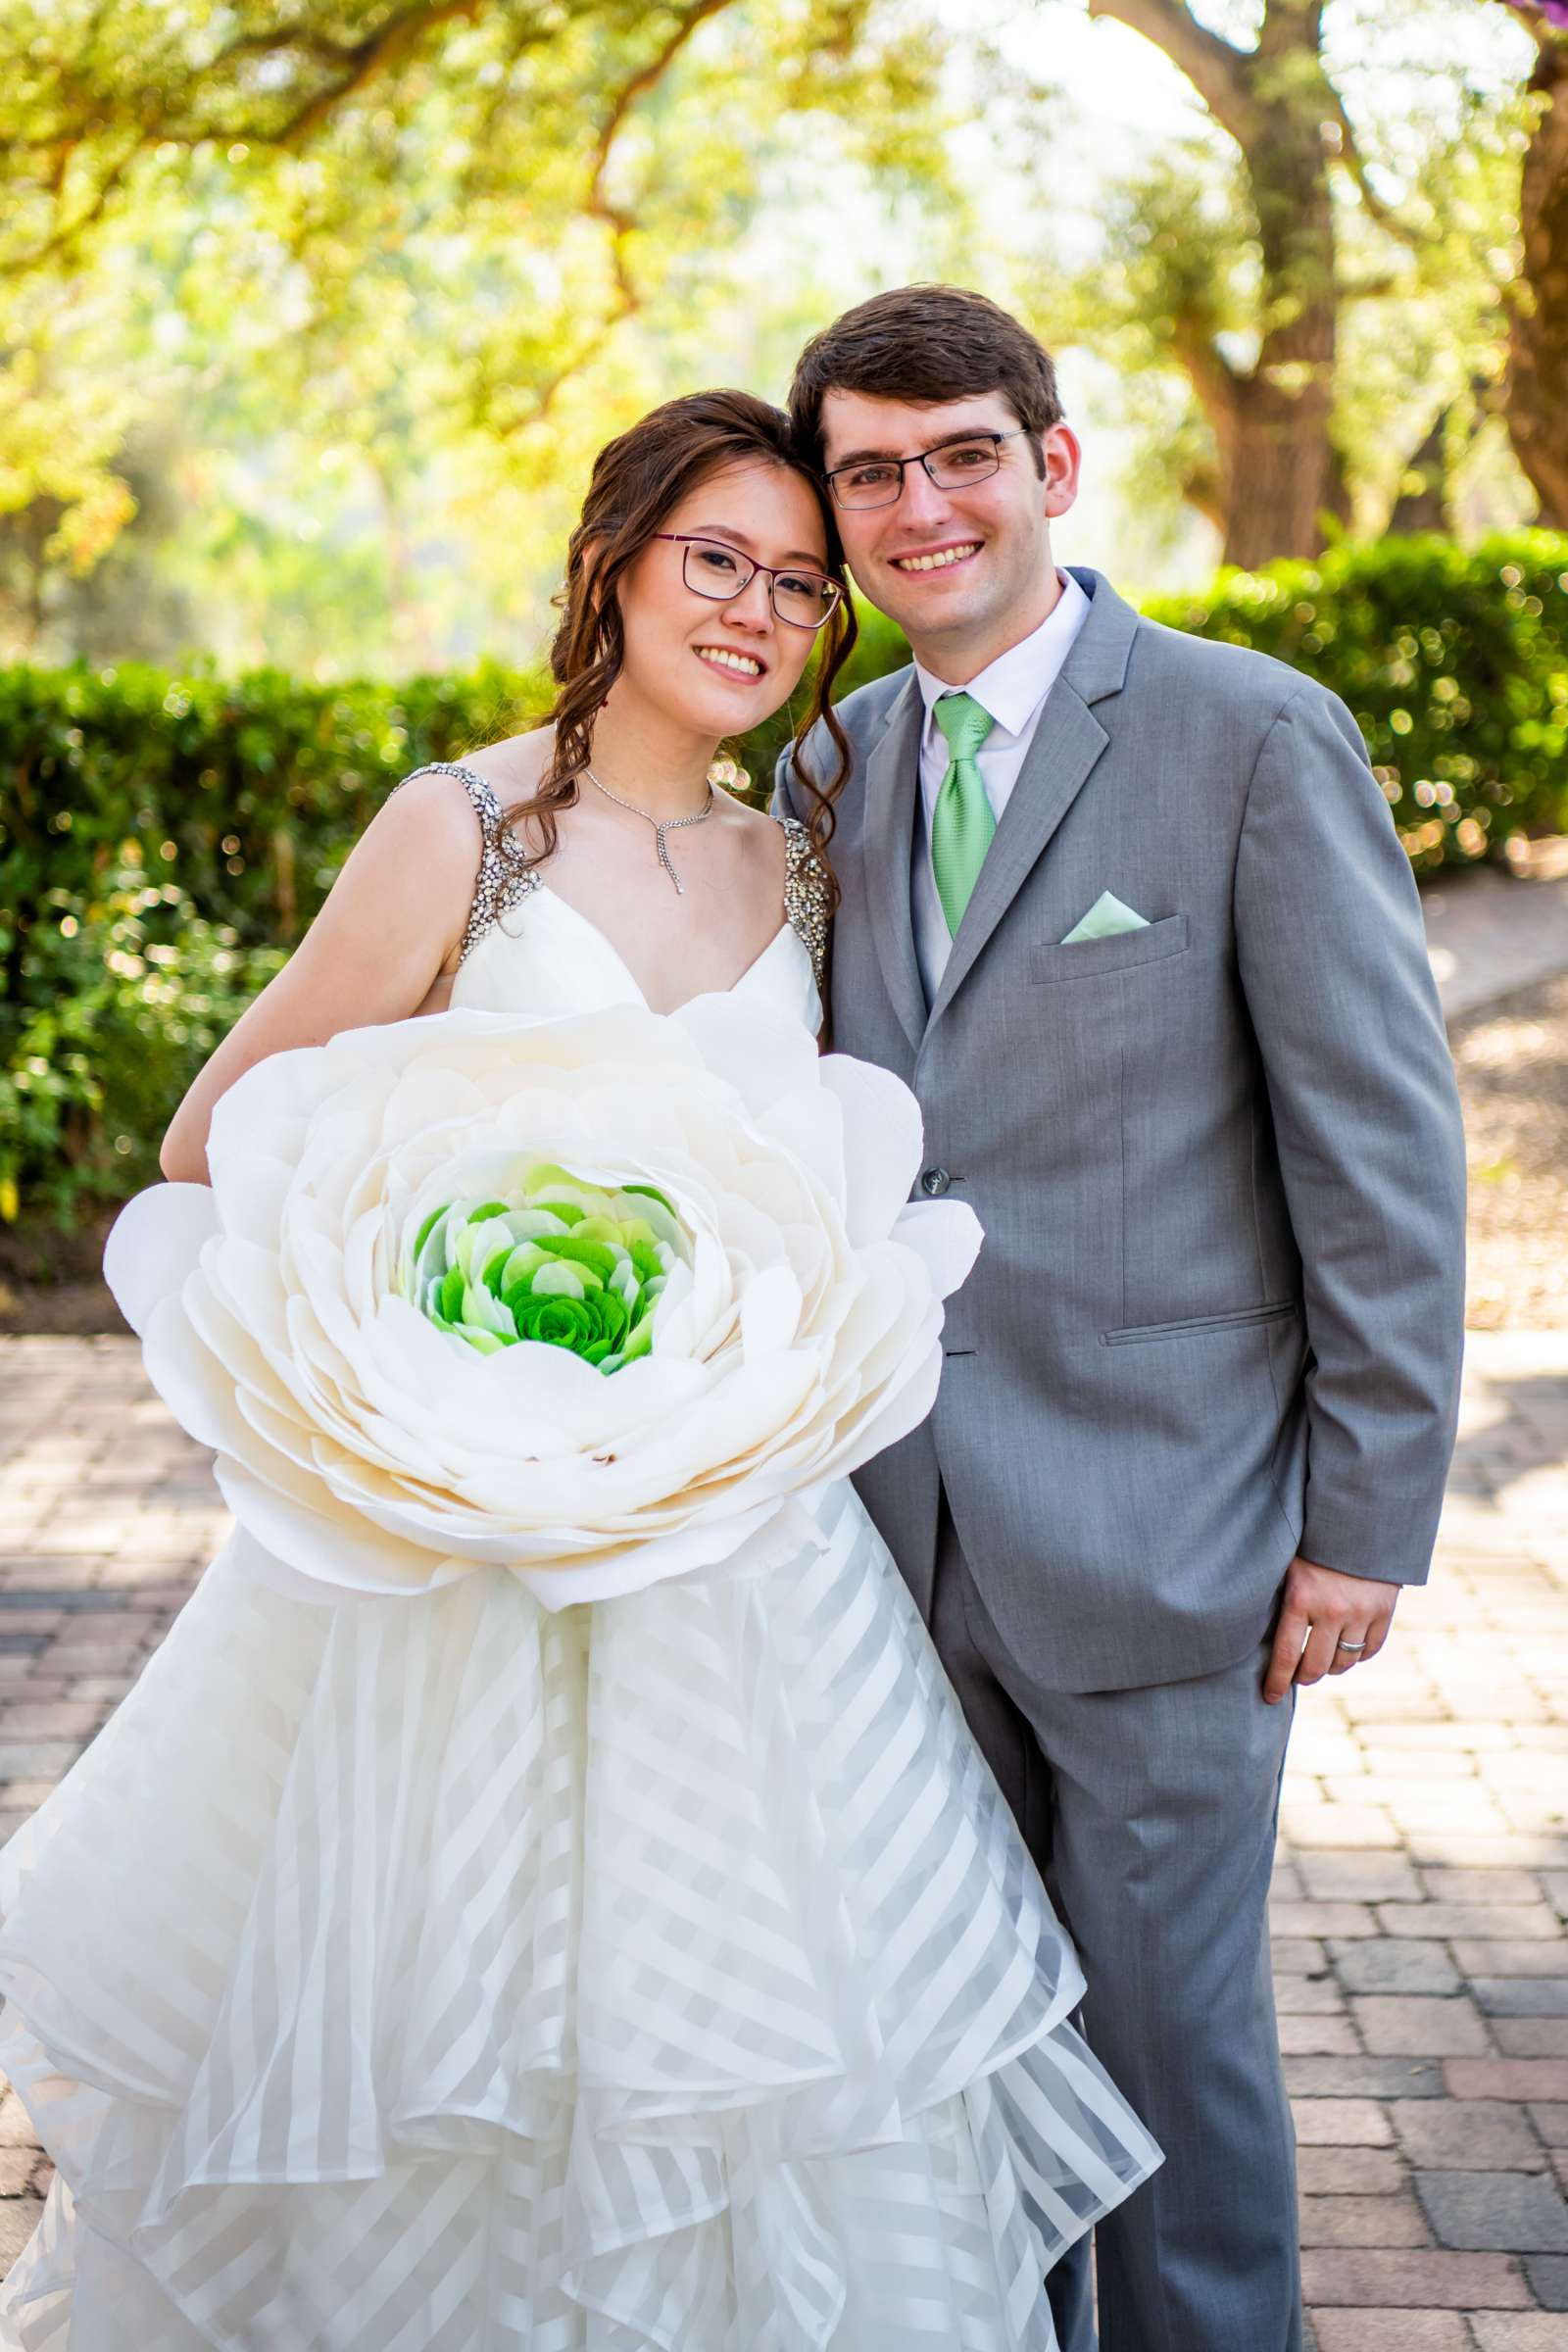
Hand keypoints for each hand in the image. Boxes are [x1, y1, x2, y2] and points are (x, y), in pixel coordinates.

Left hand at [1263, 1555, 1400, 1705]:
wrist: (1360, 1519)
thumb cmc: (1311, 1542)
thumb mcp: (1286, 1565)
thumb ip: (1278, 1597)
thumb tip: (1254, 1632)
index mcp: (1301, 1598)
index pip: (1286, 1655)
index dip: (1277, 1682)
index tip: (1270, 1697)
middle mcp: (1332, 1610)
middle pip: (1316, 1666)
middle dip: (1303, 1677)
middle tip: (1298, 1677)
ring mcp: (1361, 1612)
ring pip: (1344, 1663)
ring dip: (1331, 1668)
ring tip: (1322, 1662)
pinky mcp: (1384, 1611)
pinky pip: (1370, 1650)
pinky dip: (1358, 1655)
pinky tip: (1347, 1650)